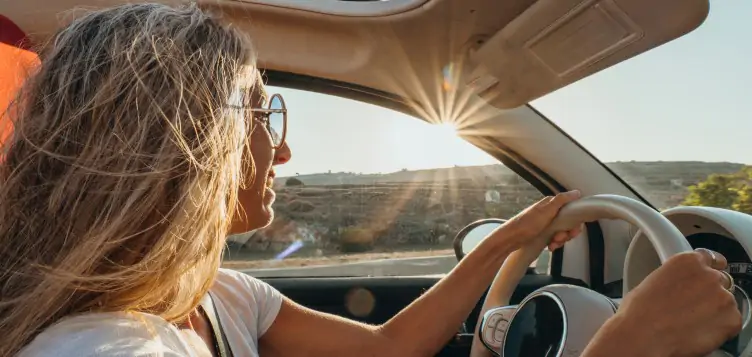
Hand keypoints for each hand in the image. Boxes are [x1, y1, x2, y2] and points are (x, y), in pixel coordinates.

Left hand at [497, 190, 582, 250]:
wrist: (511, 238)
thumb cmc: (528, 223)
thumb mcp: (546, 210)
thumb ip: (561, 200)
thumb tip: (577, 192)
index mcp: (552, 205)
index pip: (572, 211)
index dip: (575, 222)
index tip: (573, 230)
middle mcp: (550, 213)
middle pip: (568, 223)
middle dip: (567, 233)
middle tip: (559, 238)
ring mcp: (547, 224)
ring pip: (562, 232)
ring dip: (560, 240)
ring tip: (553, 243)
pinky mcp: (543, 233)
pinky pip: (555, 238)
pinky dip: (554, 243)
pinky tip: (550, 247)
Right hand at [606, 249, 741, 356]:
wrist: (644, 334)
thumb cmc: (640, 311)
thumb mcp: (655, 280)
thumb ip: (677, 277)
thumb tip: (682, 285)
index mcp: (688, 261)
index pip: (711, 258)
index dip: (710, 269)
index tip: (709, 276)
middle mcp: (709, 275)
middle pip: (721, 281)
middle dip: (711, 292)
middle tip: (694, 306)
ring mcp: (723, 296)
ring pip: (726, 302)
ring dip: (716, 310)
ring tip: (693, 322)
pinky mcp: (731, 319)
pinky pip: (731, 322)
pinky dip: (720, 328)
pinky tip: (700, 332)